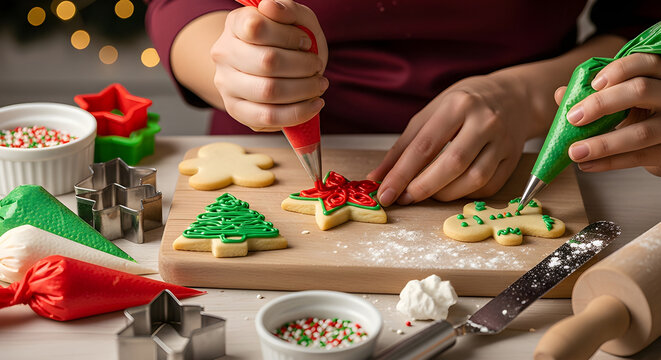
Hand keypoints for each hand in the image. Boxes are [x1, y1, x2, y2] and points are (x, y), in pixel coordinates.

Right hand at [210, 0, 327, 130]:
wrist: (271, 67)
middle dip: (303, 66)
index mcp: (235, 24)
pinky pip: (267, 118)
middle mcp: (224, 54)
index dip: (289, 36)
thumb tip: (270, 6)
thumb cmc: (286, 42)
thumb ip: (287, 9)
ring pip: (268, 92)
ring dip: (304, 90)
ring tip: (319, 85)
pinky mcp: (237, 110)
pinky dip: (297, 113)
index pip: (256, 27)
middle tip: (317, 66)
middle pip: (267, 62)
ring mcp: (227, 84)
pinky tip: (314, 105)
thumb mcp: (294, 19)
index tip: (305, 42)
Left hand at [368, 74, 531, 205]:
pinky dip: (465, 194)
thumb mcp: (430, 114)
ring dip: (443, 194)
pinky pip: (488, 187)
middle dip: (423, 187)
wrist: (512, 99)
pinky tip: (451, 190)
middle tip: (404, 199)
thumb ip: (403, 147)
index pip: (425, 146)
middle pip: (452, 164)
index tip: (385, 193)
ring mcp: (503, 141)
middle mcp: (484, 121)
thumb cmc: (463, 106)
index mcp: (458, 105)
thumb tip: (378, 177)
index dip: (402, 174)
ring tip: (425, 193)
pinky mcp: (513, 159)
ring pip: (473, 180)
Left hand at [562, 53, 660, 175]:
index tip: (593, 84)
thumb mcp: (619, 99)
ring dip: (602, 144)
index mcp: (657, 75)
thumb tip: (562, 94)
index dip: (619, 70)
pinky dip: (609, 162)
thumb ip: (592, 94)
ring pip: (641, 132)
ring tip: (574, 151)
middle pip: (641, 90)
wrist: (658, 144)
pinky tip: (586, 164)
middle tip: (573, 117)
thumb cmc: (637, 112)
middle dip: (601, 104)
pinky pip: (638, 157)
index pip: (643, 62)